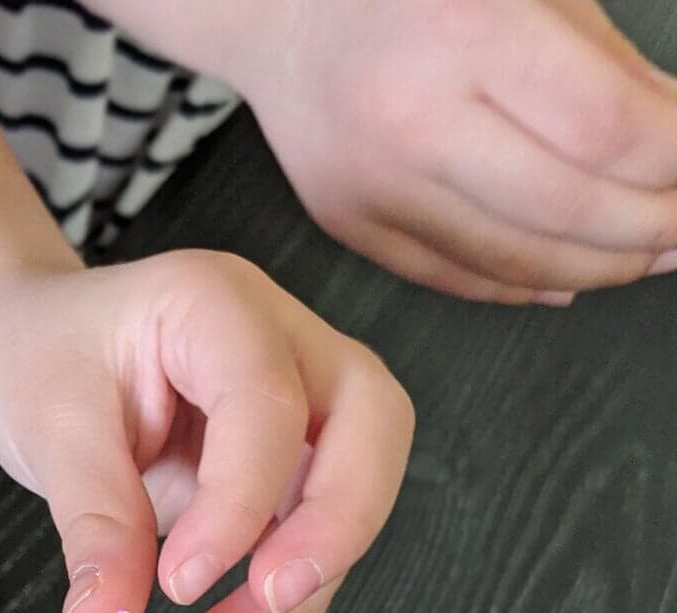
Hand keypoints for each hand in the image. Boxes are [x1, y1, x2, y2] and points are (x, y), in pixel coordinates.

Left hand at [0, 253, 413, 612]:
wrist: (37, 348)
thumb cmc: (42, 357)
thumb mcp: (49, 428)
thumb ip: (93, 520)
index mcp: (216, 301)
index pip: (266, 401)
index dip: (237, 502)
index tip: (179, 583)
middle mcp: (283, 339)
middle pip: (373, 423)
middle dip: (334, 526)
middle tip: (271, 600)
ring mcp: (304, 398)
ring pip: (359, 488)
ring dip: (310, 582)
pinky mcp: (297, 462)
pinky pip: (319, 533)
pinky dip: (287, 596)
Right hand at [238, 0, 676, 302]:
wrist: (276, 16)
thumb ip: (604, 64)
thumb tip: (672, 145)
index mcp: (461, 33)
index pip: (607, 130)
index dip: (676, 163)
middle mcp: (410, 123)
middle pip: (568, 211)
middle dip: (652, 228)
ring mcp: (375, 188)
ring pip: (518, 263)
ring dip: (600, 267)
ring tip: (646, 254)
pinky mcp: (355, 228)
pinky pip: (462, 279)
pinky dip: (529, 284)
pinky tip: (572, 275)